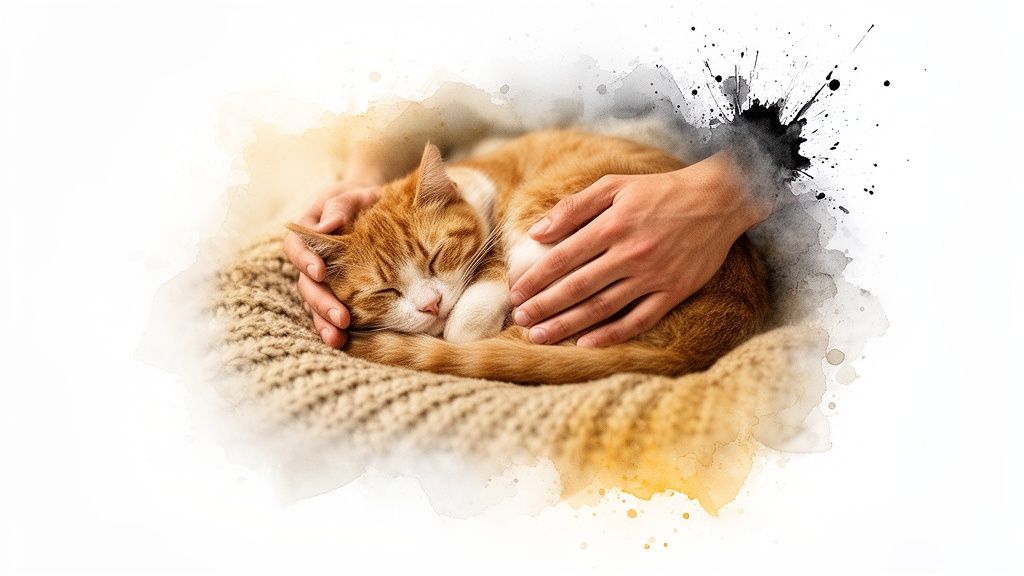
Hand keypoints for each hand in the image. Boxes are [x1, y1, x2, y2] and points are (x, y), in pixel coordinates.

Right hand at [284, 177, 382, 346]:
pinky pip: (327, 312)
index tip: (320, 271)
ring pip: (314, 304)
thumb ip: (341, 206)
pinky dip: (331, 327)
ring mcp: (321, 279)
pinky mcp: (334, 293)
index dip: (305, 260)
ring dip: (323, 322)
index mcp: (307, 231)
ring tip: (337, 338)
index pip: (297, 247)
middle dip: (321, 301)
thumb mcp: (352, 193)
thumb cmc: (361, 199)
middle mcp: (309, 259)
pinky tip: (342, 342)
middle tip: (341, 317)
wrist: (373, 206)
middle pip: (306, 284)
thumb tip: (328, 226)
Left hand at [509, 152, 770, 347]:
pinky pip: (638, 319)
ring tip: (540, 336)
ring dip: (567, 324)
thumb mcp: (615, 185)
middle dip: (544, 306)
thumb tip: (537, 232)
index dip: (536, 278)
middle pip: (578, 286)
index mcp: (613, 225)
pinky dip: (611, 334)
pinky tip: (586, 344)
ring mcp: (653, 276)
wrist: (719, 199)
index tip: (515, 293)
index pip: (564, 257)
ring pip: (602, 307)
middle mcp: (631, 253)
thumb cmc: (660, 191)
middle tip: (520, 320)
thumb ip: (574, 207)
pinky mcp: (674, 292)